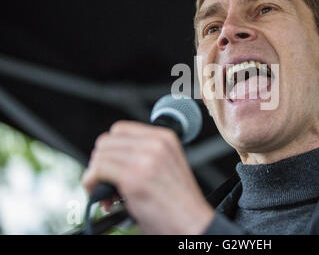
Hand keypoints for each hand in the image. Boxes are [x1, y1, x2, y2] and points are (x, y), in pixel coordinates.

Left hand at [82, 120, 214, 233]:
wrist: (192, 223)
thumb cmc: (179, 203)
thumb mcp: (168, 166)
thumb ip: (146, 154)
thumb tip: (112, 156)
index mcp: (165, 138)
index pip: (120, 129)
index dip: (111, 148)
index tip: (111, 165)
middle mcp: (155, 144)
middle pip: (107, 141)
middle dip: (101, 162)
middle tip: (107, 182)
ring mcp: (144, 159)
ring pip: (100, 156)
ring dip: (96, 176)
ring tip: (108, 194)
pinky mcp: (133, 177)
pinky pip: (97, 171)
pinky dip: (92, 184)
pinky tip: (104, 199)